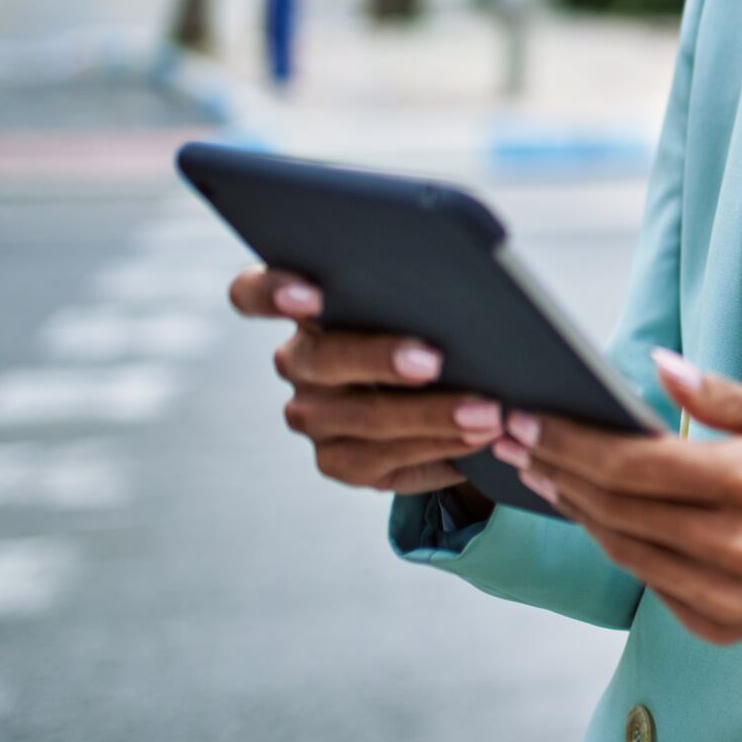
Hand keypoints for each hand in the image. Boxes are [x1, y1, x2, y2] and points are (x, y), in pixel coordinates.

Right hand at [227, 265, 504, 495]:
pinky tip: (479, 439)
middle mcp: (298, 361)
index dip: (272, 292)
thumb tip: (467, 281)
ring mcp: (312, 415)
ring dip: (432, 415)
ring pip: (364, 417)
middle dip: (380, 358)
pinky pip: (384, 458)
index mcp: (304, 305)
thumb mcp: (425, 299)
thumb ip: (422, 285)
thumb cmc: (435, 322)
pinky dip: (440, 446)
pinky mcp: (338, 460)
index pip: (254, 293)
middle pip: (322, 358)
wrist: (446, 390)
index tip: (308, 294)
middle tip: (434, 360)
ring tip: (487, 411)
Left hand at [492, 347, 741, 645]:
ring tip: (539, 469)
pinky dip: (613, 542)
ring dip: (573, 508)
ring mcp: (727, 596)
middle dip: (557, 468)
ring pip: (622, 548)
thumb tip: (657, 364)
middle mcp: (739, 547)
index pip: (638, 465)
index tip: (529, 416)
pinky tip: (588, 510)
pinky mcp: (718, 627)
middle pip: (618, 508)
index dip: (574, 442)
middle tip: (513, 436)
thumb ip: (720, 394)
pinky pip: (645, 581)